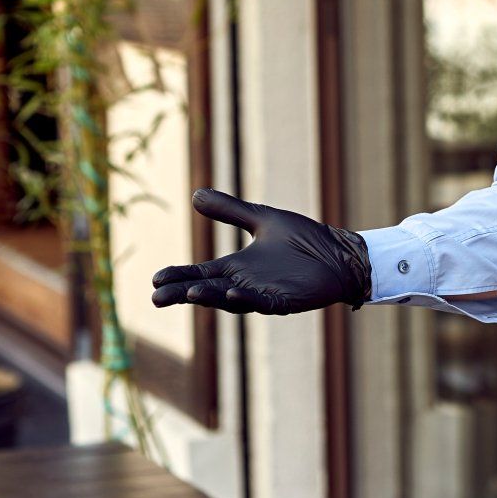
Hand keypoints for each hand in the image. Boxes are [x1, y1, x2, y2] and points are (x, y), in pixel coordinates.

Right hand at [150, 188, 372, 314]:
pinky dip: (246, 299)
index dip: (179, 276)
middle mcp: (245, 283)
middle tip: (157, 297)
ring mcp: (264, 294)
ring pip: (230, 300)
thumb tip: (196, 194)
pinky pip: (262, 303)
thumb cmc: (304, 239)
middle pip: (207, 290)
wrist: (340, 253)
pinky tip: (231, 292)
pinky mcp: (285, 301)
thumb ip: (231, 210)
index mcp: (237, 266)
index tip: (156, 278)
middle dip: (183, 293)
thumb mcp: (261, 219)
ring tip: (189, 293)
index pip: (200, 274)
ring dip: (210, 297)